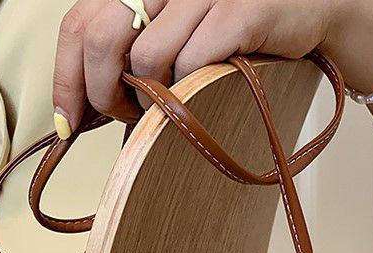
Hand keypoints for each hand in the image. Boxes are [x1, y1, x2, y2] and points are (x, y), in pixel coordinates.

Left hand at [52, 0, 332, 135]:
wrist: (306, 6)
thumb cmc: (235, 28)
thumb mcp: (175, 28)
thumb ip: (133, 49)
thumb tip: (90, 105)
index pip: (78, 23)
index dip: (66, 77)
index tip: (68, 121)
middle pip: (101, 38)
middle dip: (103, 93)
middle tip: (122, 116)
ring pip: (146, 57)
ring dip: (149, 98)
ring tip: (164, 109)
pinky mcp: (238, 13)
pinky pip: (193, 63)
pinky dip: (188, 90)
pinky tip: (196, 95)